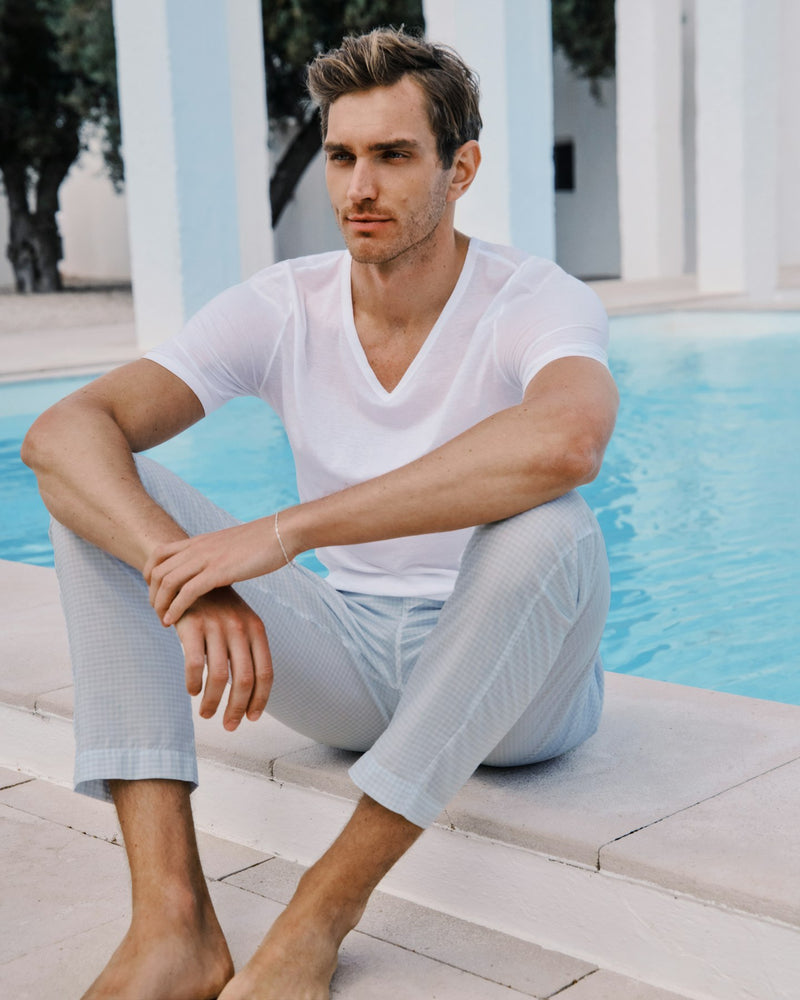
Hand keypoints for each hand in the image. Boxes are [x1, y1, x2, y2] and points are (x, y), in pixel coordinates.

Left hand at [144, 518, 286, 625]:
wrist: (280, 533)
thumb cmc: (262, 543)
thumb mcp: (229, 546)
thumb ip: (216, 556)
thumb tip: (214, 569)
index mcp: (199, 541)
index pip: (158, 553)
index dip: (150, 574)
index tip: (156, 592)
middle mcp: (197, 548)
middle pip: (158, 570)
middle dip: (152, 594)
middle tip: (158, 612)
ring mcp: (206, 558)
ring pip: (168, 582)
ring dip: (160, 604)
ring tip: (163, 620)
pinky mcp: (219, 571)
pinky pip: (186, 592)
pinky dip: (174, 608)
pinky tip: (172, 621)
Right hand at [174, 587, 272, 729]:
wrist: (192, 577)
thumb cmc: (219, 609)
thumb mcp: (241, 624)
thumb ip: (248, 652)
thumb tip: (251, 695)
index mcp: (256, 629)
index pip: (265, 672)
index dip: (259, 699)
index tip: (251, 718)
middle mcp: (240, 628)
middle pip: (244, 679)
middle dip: (237, 708)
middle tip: (229, 726)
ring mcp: (216, 626)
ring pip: (220, 677)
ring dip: (212, 702)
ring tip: (206, 714)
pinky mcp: (192, 625)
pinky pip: (194, 664)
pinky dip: (194, 683)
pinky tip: (191, 691)